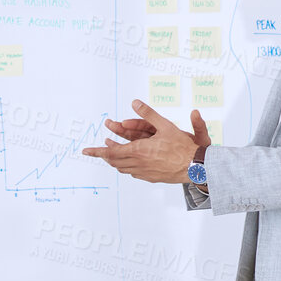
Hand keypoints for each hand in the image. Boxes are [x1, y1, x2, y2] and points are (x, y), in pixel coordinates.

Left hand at [81, 100, 203, 183]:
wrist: (195, 167)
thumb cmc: (182, 147)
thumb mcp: (165, 125)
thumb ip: (148, 113)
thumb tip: (135, 102)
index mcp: (138, 151)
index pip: (111, 152)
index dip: (97, 152)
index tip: (85, 151)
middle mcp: (138, 163)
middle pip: (114, 161)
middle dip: (105, 155)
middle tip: (99, 151)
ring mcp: (144, 173)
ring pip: (123, 168)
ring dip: (115, 161)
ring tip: (112, 155)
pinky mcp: (151, 178)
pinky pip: (133, 173)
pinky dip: (127, 167)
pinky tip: (130, 163)